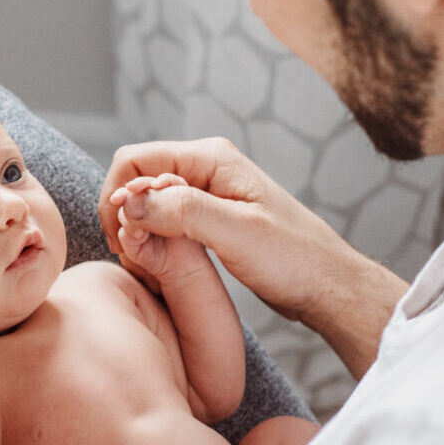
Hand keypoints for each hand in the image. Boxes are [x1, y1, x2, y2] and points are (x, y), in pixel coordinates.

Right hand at [98, 139, 407, 380]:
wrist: (327, 286)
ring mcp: (206, 191)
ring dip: (136, 228)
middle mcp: (205, 167)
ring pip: (146, 200)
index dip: (116, 197)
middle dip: (123, 214)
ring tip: (145, 262)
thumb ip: (180, 210)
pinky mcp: (208, 216)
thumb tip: (126, 199)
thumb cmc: (293, 259)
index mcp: (211, 158)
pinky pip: (163, 218)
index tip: (122, 238)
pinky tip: (160, 262)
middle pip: (136, 178)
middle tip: (131, 255)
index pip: (135, 161)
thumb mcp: (235, 234)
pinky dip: (152, 237)